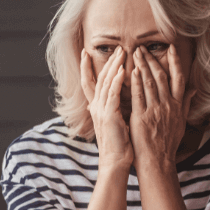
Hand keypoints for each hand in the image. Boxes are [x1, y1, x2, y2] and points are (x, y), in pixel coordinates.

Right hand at [80, 46, 132, 171]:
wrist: (115, 161)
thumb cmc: (118, 145)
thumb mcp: (113, 123)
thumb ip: (113, 109)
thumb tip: (116, 101)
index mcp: (96, 109)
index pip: (89, 83)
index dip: (86, 68)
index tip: (86, 54)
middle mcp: (95, 107)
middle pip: (98, 78)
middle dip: (106, 62)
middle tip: (115, 48)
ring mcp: (101, 111)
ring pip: (105, 83)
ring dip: (113, 66)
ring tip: (122, 53)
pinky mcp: (109, 116)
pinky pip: (112, 94)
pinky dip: (117, 81)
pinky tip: (123, 70)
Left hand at [129, 44, 196, 170]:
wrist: (158, 162)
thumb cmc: (167, 143)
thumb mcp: (181, 122)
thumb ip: (186, 104)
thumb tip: (193, 90)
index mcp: (178, 106)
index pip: (178, 78)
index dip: (175, 62)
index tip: (170, 48)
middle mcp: (168, 105)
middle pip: (161, 77)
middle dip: (152, 60)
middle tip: (143, 48)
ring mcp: (155, 111)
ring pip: (149, 83)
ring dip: (142, 66)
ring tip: (135, 53)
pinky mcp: (142, 118)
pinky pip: (138, 96)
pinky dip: (135, 83)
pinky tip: (131, 72)